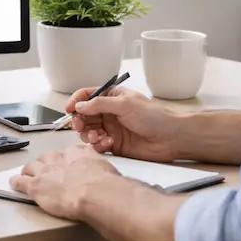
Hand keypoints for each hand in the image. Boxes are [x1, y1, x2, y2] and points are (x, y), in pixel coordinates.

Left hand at [10, 145, 119, 219]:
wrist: (94, 192)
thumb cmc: (104, 183)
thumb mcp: (106, 167)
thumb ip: (99, 166)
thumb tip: (103, 171)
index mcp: (75, 153)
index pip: (65, 153)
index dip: (63, 160)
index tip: (64, 165)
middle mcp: (58, 159)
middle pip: (45, 158)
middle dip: (44, 164)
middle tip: (46, 172)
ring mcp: (44, 172)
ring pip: (30, 167)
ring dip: (29, 172)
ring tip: (28, 176)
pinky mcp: (35, 186)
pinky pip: (21, 182)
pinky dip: (16, 183)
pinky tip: (14, 184)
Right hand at [67, 86, 181, 161]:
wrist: (171, 138)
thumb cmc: (154, 116)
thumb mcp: (124, 104)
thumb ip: (99, 104)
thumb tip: (79, 105)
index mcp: (112, 97)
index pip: (86, 95)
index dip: (75, 101)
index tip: (69, 109)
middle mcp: (109, 112)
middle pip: (83, 115)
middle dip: (79, 121)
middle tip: (79, 126)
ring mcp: (111, 129)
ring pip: (88, 131)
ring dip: (88, 135)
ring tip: (98, 137)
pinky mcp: (114, 145)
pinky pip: (97, 145)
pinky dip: (98, 145)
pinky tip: (108, 144)